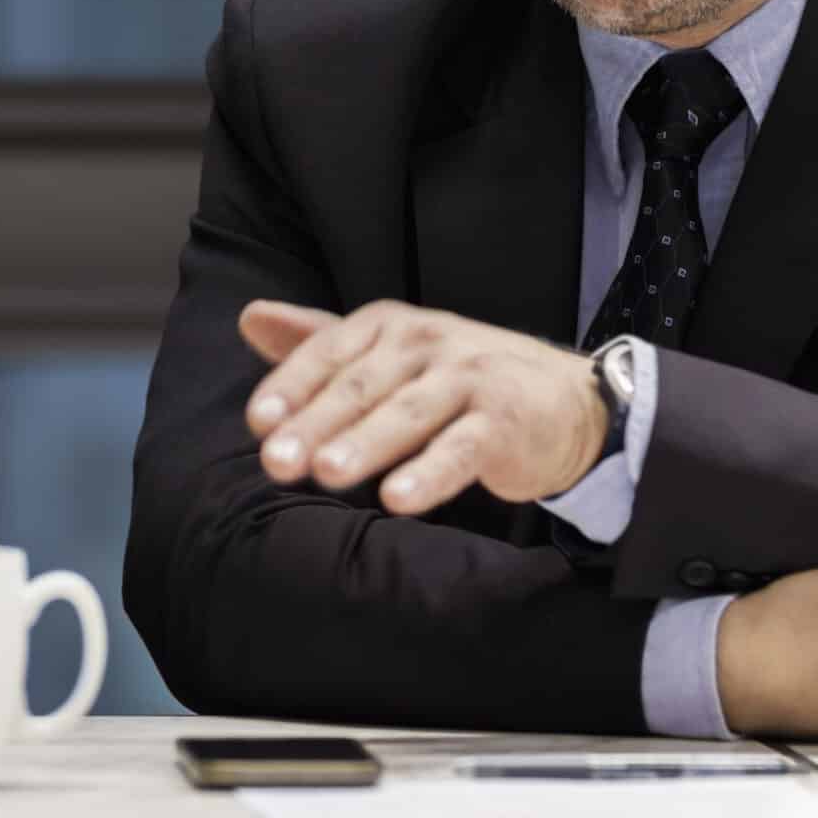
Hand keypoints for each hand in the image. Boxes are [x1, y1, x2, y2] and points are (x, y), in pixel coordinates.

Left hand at [240, 298, 607, 511]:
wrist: (567, 401)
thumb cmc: (462, 381)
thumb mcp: (391, 353)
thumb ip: (321, 341)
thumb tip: (249, 318)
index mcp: (392, 327)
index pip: (330, 351)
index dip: (291, 386)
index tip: (257, 422)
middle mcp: (428, 344)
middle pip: (361, 386)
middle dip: (315, 424)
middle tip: (275, 461)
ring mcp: (469, 380)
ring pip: (408, 414)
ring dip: (365, 443)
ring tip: (326, 474)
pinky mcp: (504, 422)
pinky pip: (462, 449)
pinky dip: (431, 473)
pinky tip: (398, 500)